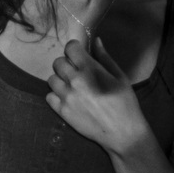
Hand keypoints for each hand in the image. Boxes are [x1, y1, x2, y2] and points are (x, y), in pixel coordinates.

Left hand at [46, 38, 149, 154]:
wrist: (122, 132)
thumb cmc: (125, 102)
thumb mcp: (120, 77)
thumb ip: (105, 57)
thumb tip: (96, 41)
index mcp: (89, 70)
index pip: (70, 48)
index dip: (74, 49)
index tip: (78, 53)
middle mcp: (74, 81)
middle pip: (57, 62)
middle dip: (66, 64)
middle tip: (76, 71)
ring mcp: (66, 96)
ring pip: (51, 79)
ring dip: (60, 80)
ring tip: (73, 86)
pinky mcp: (61, 110)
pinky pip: (49, 96)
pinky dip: (56, 96)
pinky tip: (68, 98)